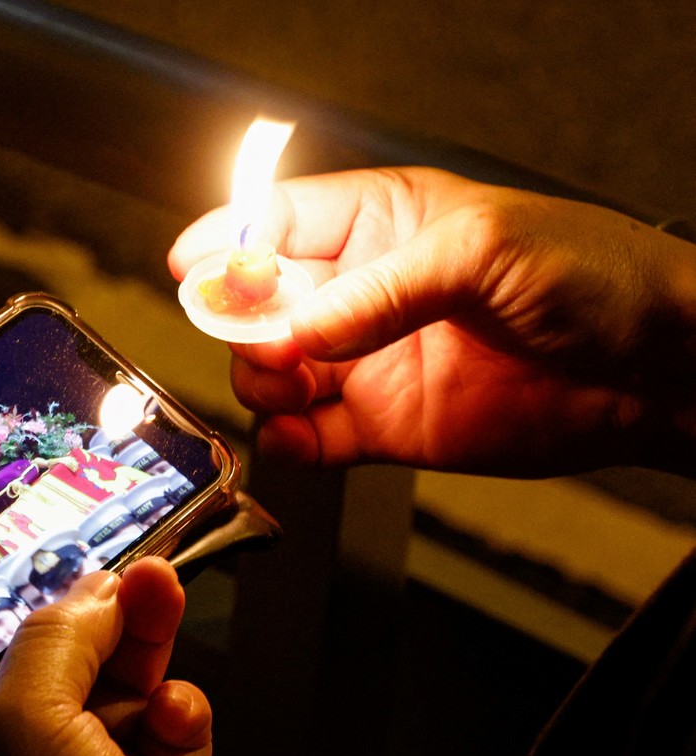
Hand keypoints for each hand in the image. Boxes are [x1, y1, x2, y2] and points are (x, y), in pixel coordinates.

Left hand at [0, 559, 260, 755]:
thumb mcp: (30, 718)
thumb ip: (56, 639)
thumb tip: (96, 587)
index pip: (24, 649)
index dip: (62, 604)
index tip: (97, 566)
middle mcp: (44, 752)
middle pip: (84, 655)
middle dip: (118, 612)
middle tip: (153, 573)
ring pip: (138, 679)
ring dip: (153, 654)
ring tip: (168, 617)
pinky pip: (179, 721)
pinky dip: (184, 714)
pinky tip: (179, 724)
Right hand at [170, 167, 695, 476]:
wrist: (655, 373)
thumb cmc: (594, 277)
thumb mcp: (483, 252)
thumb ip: (381, 289)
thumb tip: (298, 325)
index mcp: (381, 222)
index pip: (275, 221)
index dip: (228, 243)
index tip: (197, 270)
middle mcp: (362, 292)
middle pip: (256, 304)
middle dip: (241, 322)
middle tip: (264, 341)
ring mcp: (366, 362)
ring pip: (269, 375)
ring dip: (261, 383)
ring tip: (291, 385)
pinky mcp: (381, 427)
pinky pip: (307, 439)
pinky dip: (287, 443)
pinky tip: (299, 436)